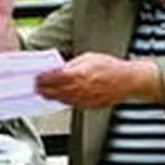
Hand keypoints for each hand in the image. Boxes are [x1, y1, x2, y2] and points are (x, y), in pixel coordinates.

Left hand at [35, 53, 158, 110]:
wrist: (128, 81)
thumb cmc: (110, 67)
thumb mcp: (88, 58)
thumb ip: (71, 64)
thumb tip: (59, 68)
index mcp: (77, 75)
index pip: (53, 78)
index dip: (42, 79)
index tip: (37, 77)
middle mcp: (79, 89)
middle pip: (54, 92)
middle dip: (43, 89)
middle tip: (36, 87)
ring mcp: (84, 99)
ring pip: (61, 100)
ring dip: (52, 97)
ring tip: (45, 93)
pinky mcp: (89, 106)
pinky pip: (72, 105)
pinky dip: (64, 101)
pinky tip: (60, 97)